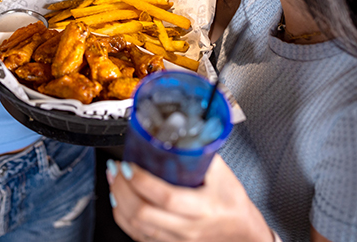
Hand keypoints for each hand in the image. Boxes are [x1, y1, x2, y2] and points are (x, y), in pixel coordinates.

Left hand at [108, 155, 272, 241]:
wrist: (243, 234)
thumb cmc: (232, 203)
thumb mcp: (222, 174)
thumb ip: (200, 152)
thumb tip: (182, 127)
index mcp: (203, 208)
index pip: (166, 197)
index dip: (141, 180)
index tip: (129, 164)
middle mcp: (188, 228)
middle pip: (143, 214)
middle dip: (122, 188)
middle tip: (117, 168)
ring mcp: (177, 240)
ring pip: (136, 226)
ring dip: (118, 200)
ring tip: (113, 179)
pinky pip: (137, 235)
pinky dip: (123, 217)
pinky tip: (118, 201)